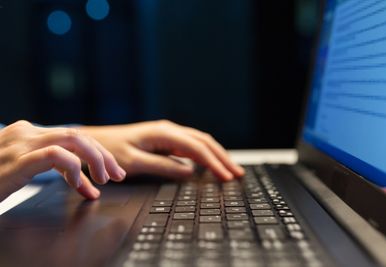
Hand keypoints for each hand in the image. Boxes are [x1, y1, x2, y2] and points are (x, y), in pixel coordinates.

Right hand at [0, 121, 125, 200]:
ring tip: (105, 180)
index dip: (97, 154)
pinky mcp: (17, 160)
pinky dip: (74, 169)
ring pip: (74, 140)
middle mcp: (27, 133)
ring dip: (96, 159)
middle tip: (117, 175)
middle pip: (79, 136)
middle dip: (103, 155)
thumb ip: (58, 173)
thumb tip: (88, 186)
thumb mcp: (26, 173)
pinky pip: (56, 156)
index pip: (74, 137)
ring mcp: (21, 143)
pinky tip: (78, 184)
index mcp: (29, 134)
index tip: (111, 172)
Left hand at [79, 120, 244, 180]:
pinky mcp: (165, 141)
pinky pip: (190, 146)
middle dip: (222, 157)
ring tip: (230, 169)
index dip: (214, 163)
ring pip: (200, 142)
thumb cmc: (109, 152)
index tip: (226, 177)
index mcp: (163, 133)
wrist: (94, 142)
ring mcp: (168, 134)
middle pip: (204, 141)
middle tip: (237, 173)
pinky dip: (204, 156)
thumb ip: (163, 167)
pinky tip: (211, 164)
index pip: (197, 148)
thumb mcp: (134, 163)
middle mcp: (169, 130)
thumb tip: (189, 172)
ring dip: (216, 155)